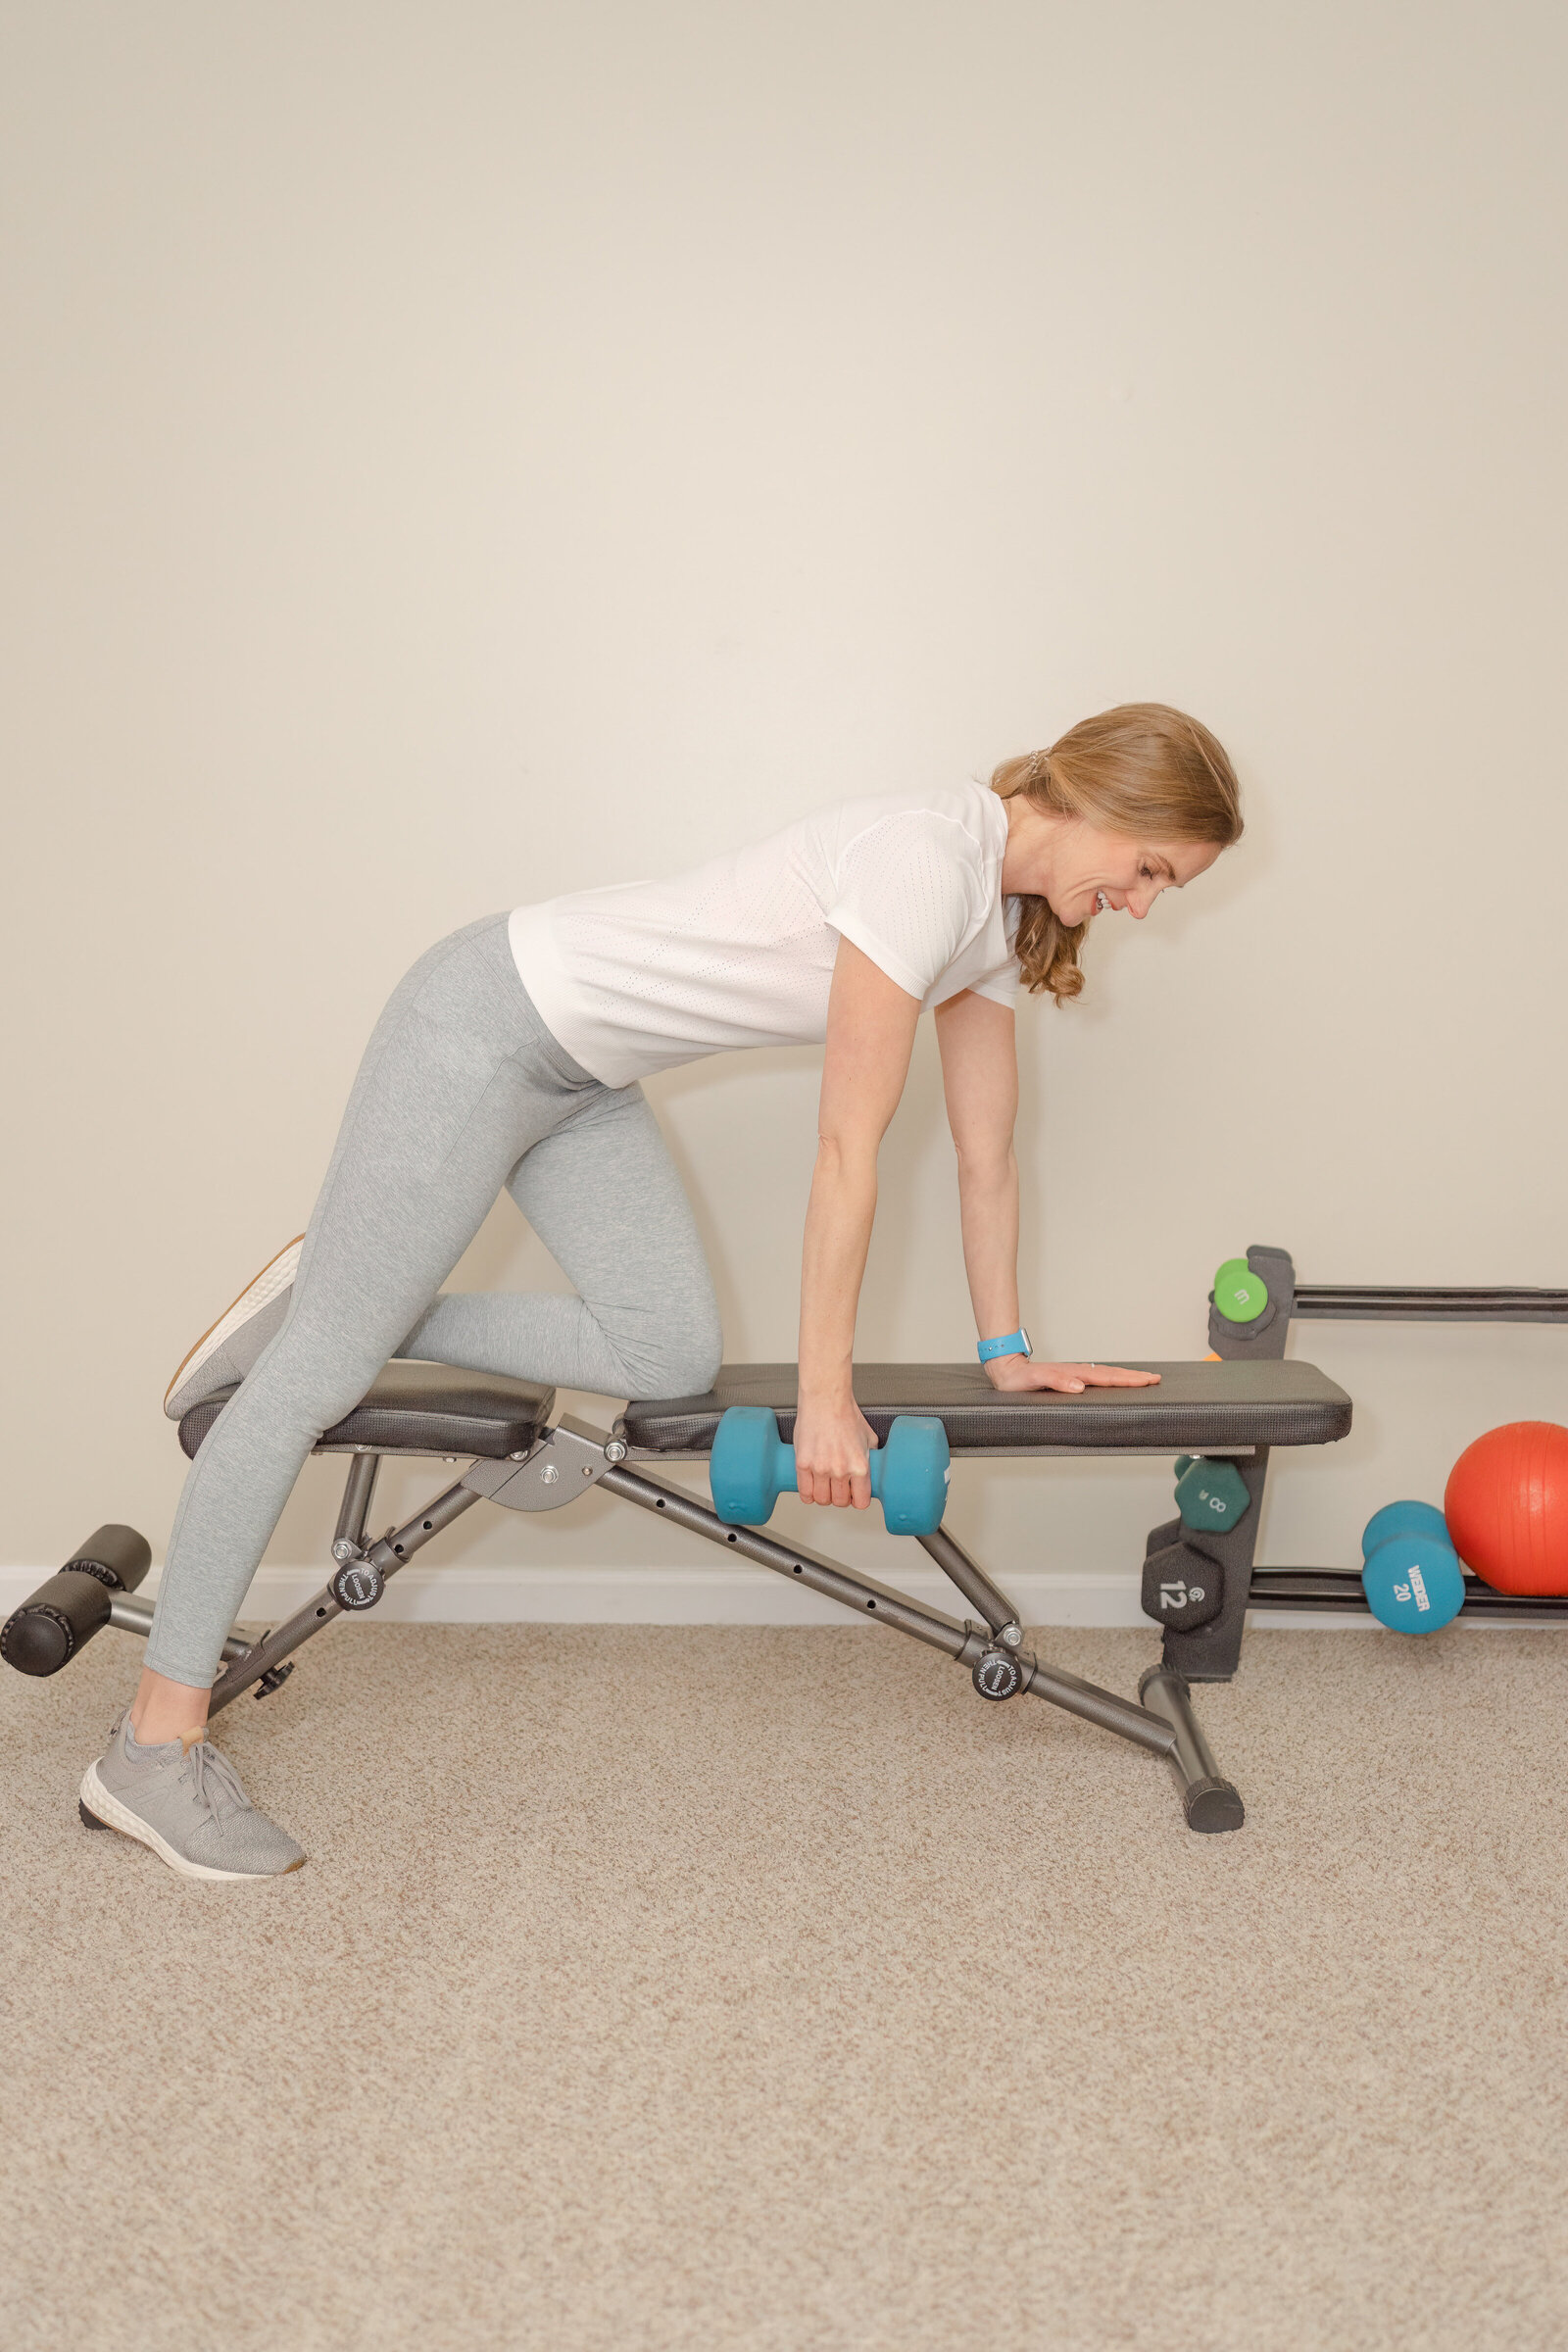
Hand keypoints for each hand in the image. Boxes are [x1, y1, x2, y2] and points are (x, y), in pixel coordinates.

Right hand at [792, 1394, 881, 1509]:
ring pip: (821, 1499)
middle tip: (837, 1488)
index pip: (861, 1502)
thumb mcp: (868, 1437)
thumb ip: (871, 1456)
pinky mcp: (803, 1464)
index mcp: (860, 1466)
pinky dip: (808, 1495)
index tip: (854, 1495)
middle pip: (840, 1502)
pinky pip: (804, 1492)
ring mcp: (820, 1469)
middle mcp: (840, 1470)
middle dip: (839, 1498)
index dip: (857, 1500)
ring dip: (823, 1496)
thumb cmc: (845, 1414)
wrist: (825, 1400)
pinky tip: (811, 1488)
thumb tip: (873, 1466)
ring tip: (824, 1487)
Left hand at [983, 1354, 1159, 1395]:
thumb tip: (1080, 1385)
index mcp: (1073, 1373)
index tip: (1147, 1380)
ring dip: (1126, 1377)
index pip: (1107, 1377)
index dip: (1128, 1379)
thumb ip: (1056, 1380)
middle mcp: (1077, 1372)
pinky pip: (1097, 1378)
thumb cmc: (1018, 1378)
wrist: (1005, 1369)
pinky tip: (1116, 1382)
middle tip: (1156, 1378)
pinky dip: (1111, 1379)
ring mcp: (1074, 1374)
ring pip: (1106, 1375)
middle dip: (1134, 1376)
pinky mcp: (1069, 1378)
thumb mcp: (1035, 1380)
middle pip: (1111, 1373)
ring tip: (1144, 1379)